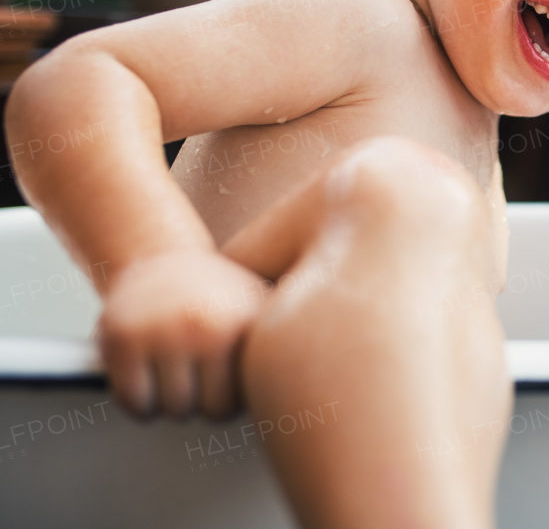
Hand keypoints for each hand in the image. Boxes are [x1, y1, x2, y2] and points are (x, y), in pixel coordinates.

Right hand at [95, 248, 272, 420]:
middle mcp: (202, 326)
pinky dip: (140, 401)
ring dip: (172, 401)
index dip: (231, 396)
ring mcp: (158, 332)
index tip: (227, 371)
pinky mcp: (119, 338)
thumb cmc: (220, 297)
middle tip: (200, 370)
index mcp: (242, 323)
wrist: (162, 258)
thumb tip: (308, 391)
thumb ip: (289, 344)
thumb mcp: (263, 310)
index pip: (239, 402)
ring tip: (179, 368)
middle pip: (206, 412)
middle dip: (203, 400)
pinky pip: (132, 402)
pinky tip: (151, 374)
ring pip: (169, 411)